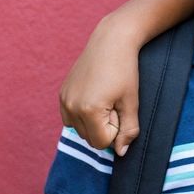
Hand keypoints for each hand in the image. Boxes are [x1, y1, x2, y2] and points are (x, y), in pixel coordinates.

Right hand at [58, 16, 141, 154]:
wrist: (110, 41)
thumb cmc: (125, 70)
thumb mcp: (132, 102)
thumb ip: (128, 130)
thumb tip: (121, 153)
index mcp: (89, 110)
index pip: (102, 143)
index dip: (115, 130)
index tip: (120, 109)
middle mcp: (71, 107)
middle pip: (89, 138)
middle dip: (104, 127)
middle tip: (113, 103)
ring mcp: (63, 100)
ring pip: (79, 130)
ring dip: (93, 122)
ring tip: (104, 98)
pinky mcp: (61, 93)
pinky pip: (70, 118)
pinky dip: (83, 114)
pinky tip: (94, 96)